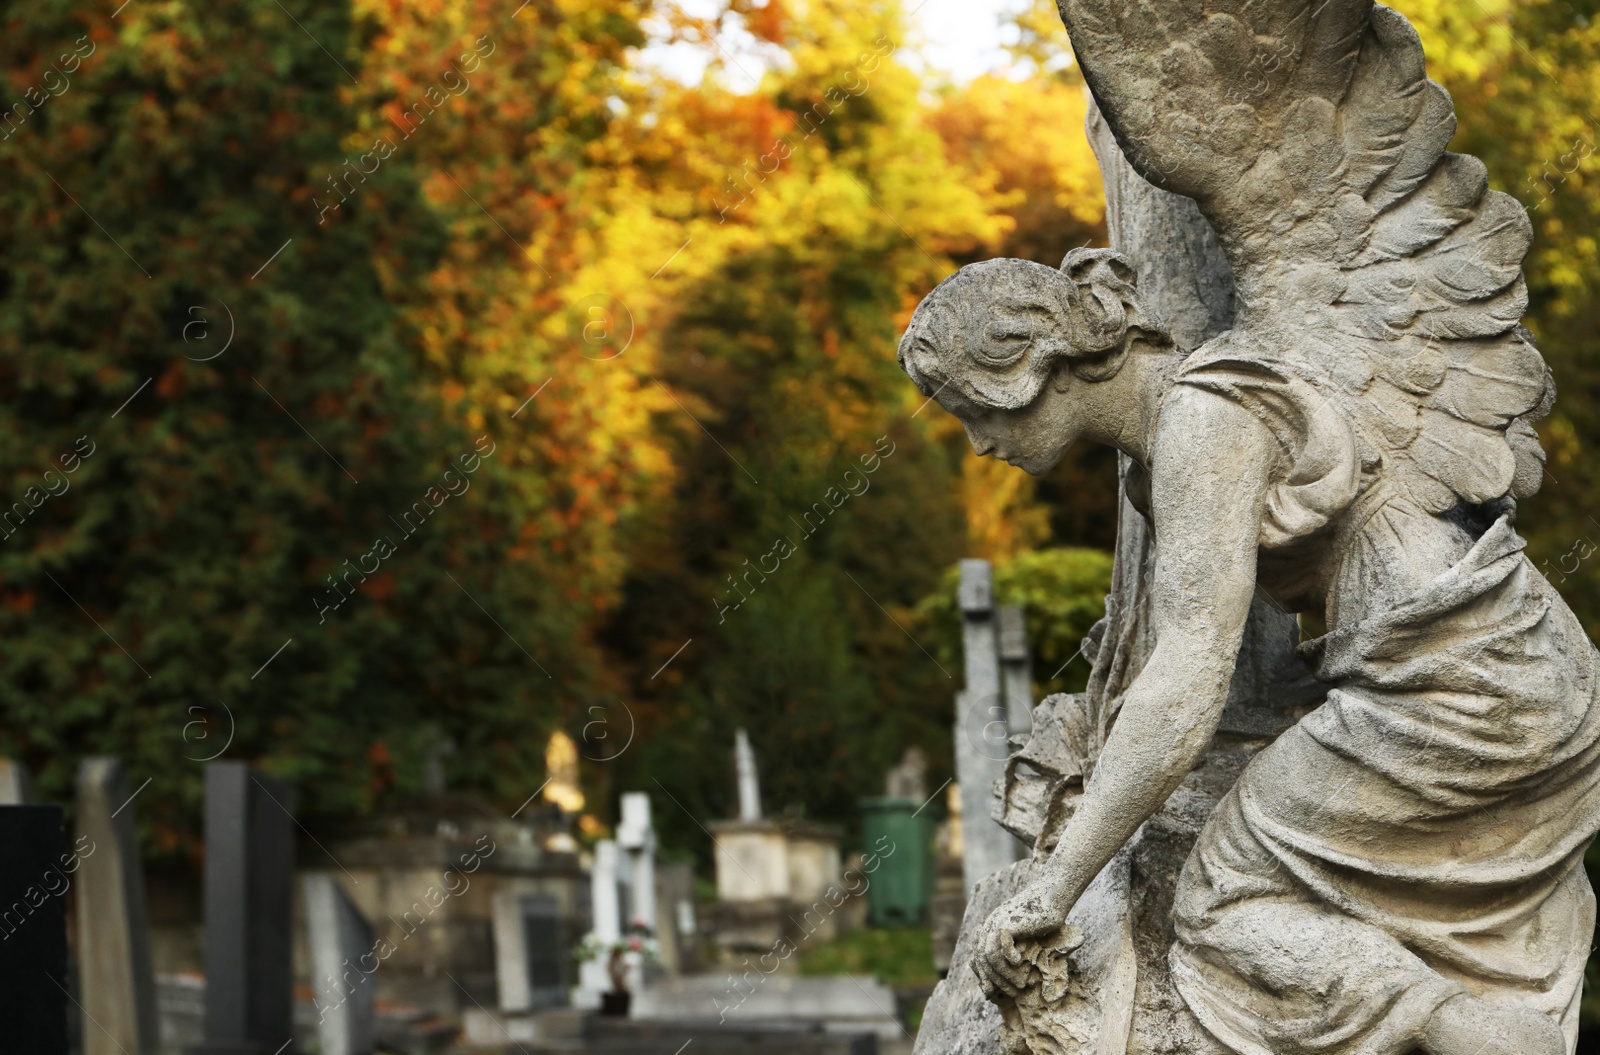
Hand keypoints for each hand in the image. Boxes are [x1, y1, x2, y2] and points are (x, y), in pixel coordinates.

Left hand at [972, 879, 1081, 1000]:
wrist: (1051, 894)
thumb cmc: (1041, 917)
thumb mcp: (1023, 935)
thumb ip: (1012, 949)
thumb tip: (1009, 973)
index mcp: (989, 928)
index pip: (979, 957)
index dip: (984, 977)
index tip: (992, 994)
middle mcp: (989, 925)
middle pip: (983, 959)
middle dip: (994, 980)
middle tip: (1010, 993)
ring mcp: (997, 922)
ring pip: (991, 957)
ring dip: (1004, 974)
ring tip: (1019, 985)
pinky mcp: (1008, 922)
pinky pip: (1002, 946)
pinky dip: (1009, 958)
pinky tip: (1019, 962)